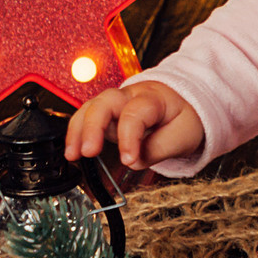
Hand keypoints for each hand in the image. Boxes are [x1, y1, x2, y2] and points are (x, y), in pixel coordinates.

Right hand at [65, 81, 204, 171]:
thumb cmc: (184, 116)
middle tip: (89, 152)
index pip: (136, 113)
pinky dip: (77, 133)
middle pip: (105, 102)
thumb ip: (160, 149)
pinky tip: (73, 151)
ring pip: (91, 107)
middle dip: (93, 126)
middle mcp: (131, 96)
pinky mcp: (108, 114)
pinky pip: (88, 118)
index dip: (130, 137)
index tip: (129, 160)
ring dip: (78, 130)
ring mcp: (117, 103)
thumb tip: (134, 161)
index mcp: (154, 98)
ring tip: (73, 154)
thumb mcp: (184, 134)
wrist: (184, 103)